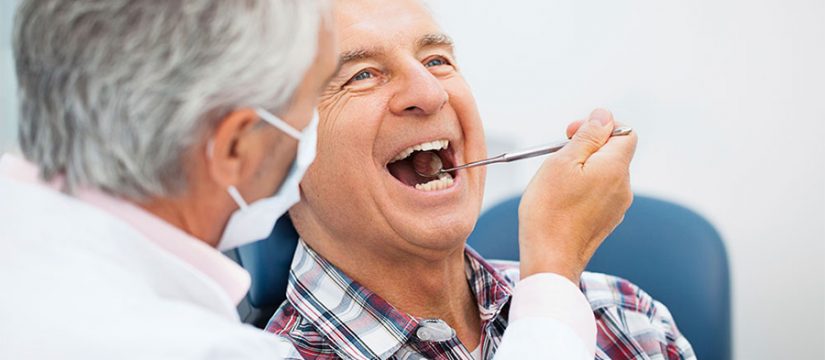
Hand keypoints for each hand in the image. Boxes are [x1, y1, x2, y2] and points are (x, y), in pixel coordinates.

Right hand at [518, 109, 636, 282]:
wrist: (550, 260)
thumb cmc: (549, 211)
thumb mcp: (562, 162)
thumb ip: (587, 136)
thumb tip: (603, 116)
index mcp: (615, 167)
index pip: (624, 132)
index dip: (600, 126)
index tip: (571, 134)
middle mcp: (622, 187)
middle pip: (613, 153)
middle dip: (587, 148)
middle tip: (558, 156)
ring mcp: (616, 207)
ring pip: (604, 174)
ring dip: (582, 170)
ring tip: (556, 182)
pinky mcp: (606, 222)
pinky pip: (599, 194)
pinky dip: (582, 190)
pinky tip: (561, 201)